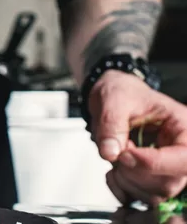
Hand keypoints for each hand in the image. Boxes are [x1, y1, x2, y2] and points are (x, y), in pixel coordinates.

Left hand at [88, 70, 186, 205]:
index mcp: (184, 127)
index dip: (153, 163)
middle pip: (170, 181)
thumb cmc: (122, 93)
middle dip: (135, 172)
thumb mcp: (114, 101)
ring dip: (128, 182)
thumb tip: (110, 152)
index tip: (126, 153)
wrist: (113, 97)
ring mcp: (167, 166)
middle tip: (116, 150)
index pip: (184, 158)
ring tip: (115, 158)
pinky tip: (113, 172)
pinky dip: (123, 189)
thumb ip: (111, 125)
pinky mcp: (152, 177)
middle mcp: (180, 150)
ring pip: (157, 193)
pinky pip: (143, 196)